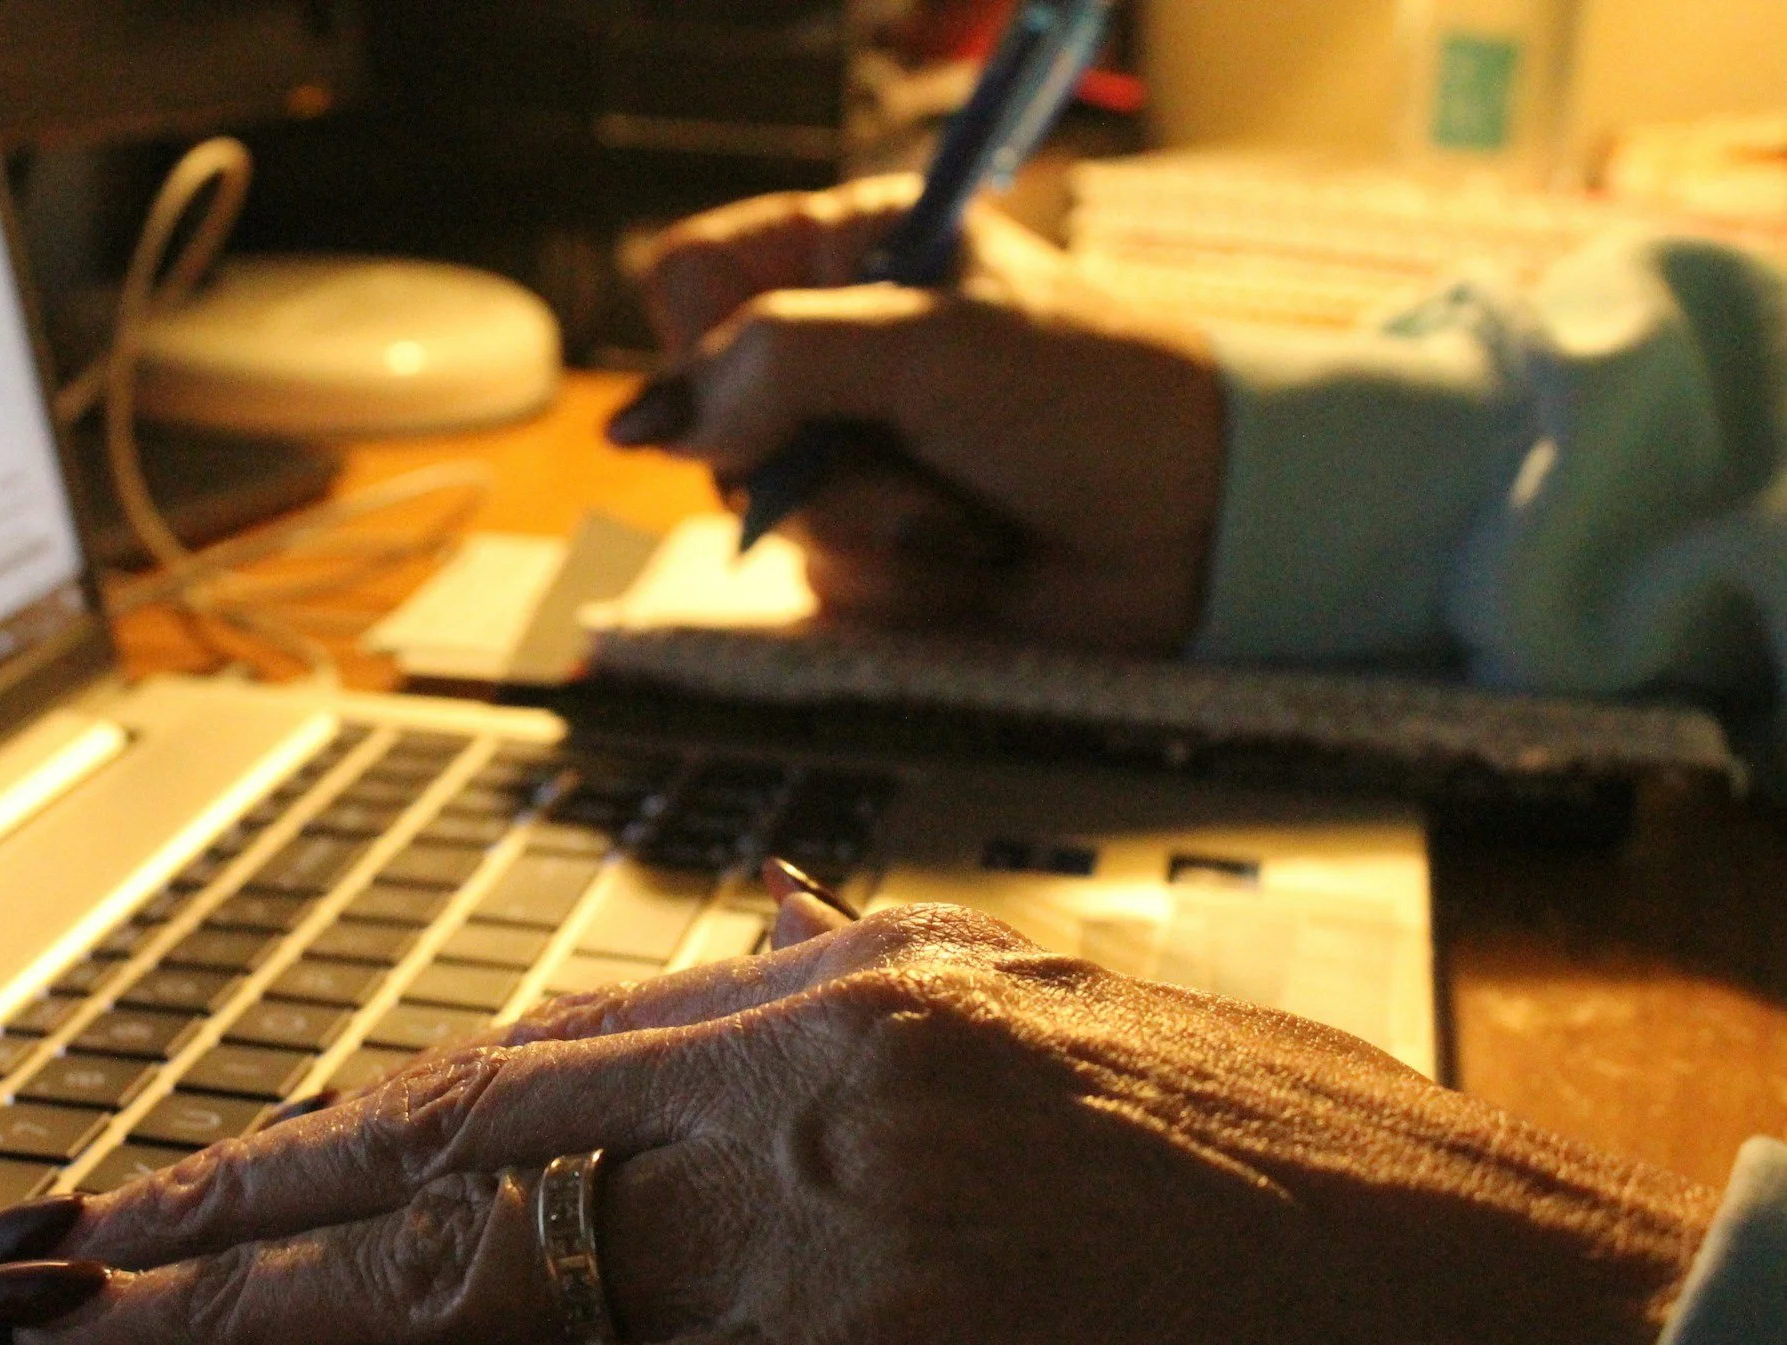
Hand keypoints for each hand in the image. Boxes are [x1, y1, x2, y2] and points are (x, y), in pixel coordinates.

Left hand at [0, 898, 1711, 1344]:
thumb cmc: (1369, 1272)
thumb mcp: (1106, 1085)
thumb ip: (904, 1032)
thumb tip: (752, 950)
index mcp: (898, 984)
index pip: (547, 1049)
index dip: (358, 1121)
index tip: (224, 1170)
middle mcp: (844, 1053)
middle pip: (457, 1135)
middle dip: (231, 1206)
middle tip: (49, 1247)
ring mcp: (848, 1204)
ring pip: (452, 1262)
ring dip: (222, 1321)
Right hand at [610, 180, 1225, 654]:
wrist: (1209, 532)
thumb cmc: (1100, 401)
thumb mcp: (935, 349)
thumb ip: (781, 365)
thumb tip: (649, 421)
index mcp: (854, 252)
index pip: (692, 277)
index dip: (707, 340)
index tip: (772, 380)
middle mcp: (840, 348)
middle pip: (710, 412)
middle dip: (809, 458)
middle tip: (906, 452)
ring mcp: (853, 453)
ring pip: (761, 508)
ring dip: (871, 525)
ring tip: (966, 514)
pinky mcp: (877, 547)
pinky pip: (821, 578)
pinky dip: (900, 578)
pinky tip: (975, 560)